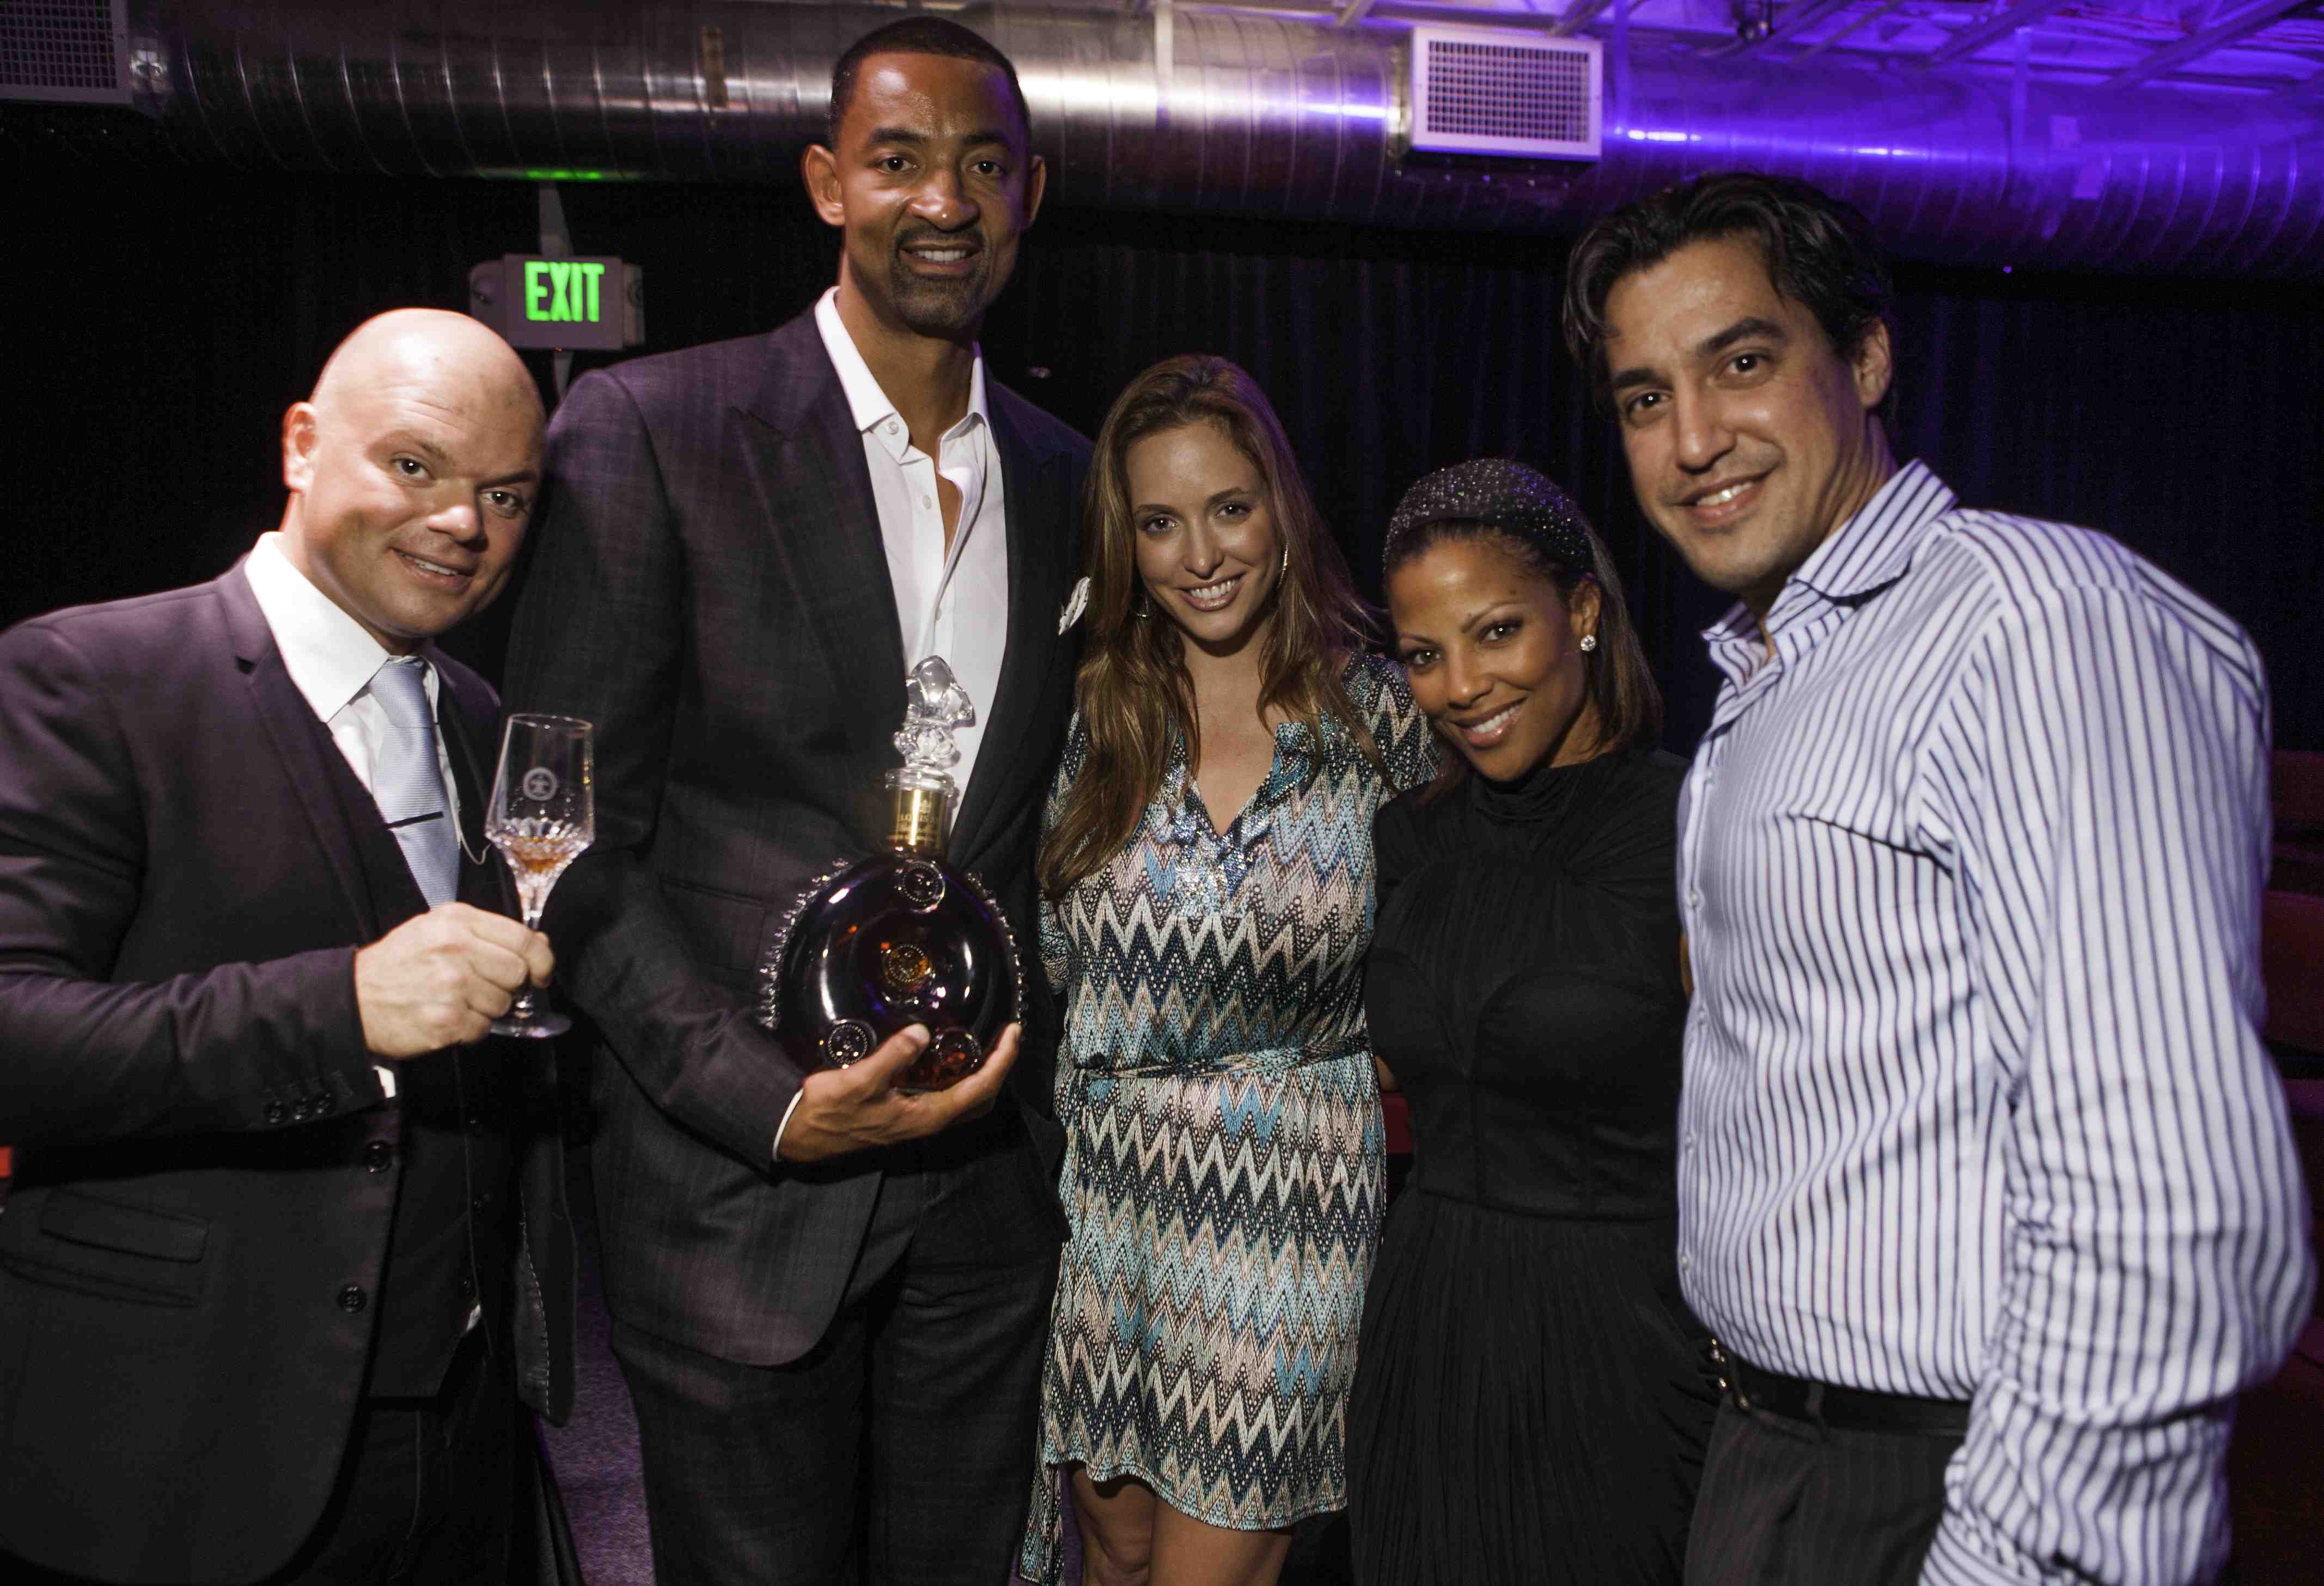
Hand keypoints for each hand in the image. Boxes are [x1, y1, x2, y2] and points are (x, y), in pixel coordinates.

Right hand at [354, 902, 555, 1057]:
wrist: (353, 997)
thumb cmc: (400, 962)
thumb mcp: (439, 929)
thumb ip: (489, 933)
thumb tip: (540, 944)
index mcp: (457, 921)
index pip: (523, 939)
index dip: (541, 959)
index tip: (540, 972)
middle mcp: (456, 949)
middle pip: (517, 973)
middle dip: (509, 985)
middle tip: (484, 987)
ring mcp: (451, 986)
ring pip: (503, 1004)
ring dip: (487, 1008)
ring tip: (457, 1000)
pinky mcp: (446, 1021)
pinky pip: (483, 1029)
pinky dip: (470, 1029)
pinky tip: (448, 1017)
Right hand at [775, 1022, 1021, 1162]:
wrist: (801, 1134)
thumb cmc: (828, 1111)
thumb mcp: (858, 1081)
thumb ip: (892, 1057)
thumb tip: (922, 1032)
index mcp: (927, 1116)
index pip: (980, 1089)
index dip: (1002, 1060)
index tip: (1013, 1031)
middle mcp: (929, 1122)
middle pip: (982, 1098)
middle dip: (1000, 1067)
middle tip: (1005, 1035)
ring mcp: (919, 1121)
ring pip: (967, 1101)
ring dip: (983, 1073)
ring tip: (986, 1042)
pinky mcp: (907, 1116)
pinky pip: (948, 1098)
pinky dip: (961, 1078)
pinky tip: (949, 1057)